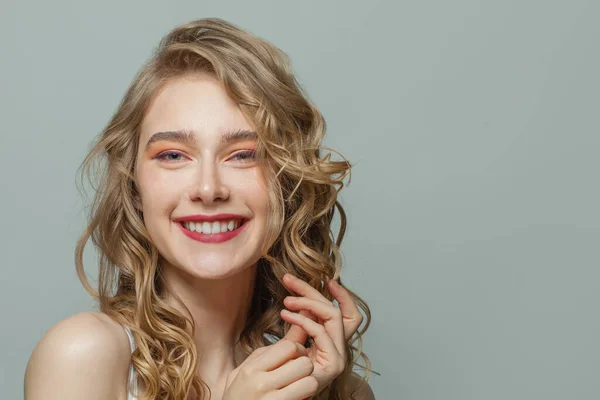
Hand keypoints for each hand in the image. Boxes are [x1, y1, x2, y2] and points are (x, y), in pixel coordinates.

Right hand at [223, 338, 318, 399]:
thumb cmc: (238, 397)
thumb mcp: (244, 372)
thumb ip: (267, 353)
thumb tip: (294, 330)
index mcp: (251, 369)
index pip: (289, 347)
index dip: (298, 349)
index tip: (295, 356)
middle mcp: (261, 384)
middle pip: (303, 363)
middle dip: (306, 366)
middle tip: (299, 372)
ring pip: (310, 382)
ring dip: (308, 384)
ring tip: (299, 386)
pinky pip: (306, 399)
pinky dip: (306, 397)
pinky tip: (296, 397)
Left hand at [281, 273, 363, 395]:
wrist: (281, 396)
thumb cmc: (285, 371)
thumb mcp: (294, 342)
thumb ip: (301, 324)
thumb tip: (300, 300)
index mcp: (335, 342)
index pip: (350, 315)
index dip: (343, 296)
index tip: (327, 280)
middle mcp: (341, 348)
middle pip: (336, 310)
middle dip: (312, 290)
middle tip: (288, 279)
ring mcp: (339, 356)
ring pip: (332, 315)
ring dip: (307, 302)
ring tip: (286, 300)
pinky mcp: (333, 364)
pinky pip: (321, 332)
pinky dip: (304, 320)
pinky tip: (287, 316)